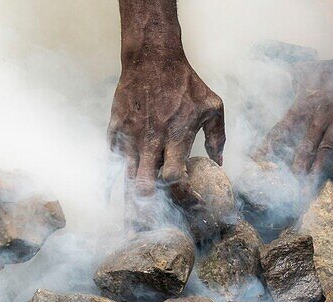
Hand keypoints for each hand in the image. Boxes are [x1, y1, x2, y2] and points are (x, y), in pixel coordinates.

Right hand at [108, 50, 224, 203]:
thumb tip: (220, 162)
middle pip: (145, 186)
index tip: (195, 203)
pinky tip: (122, 189)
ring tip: (142, 210)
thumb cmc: (186, 83)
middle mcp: (150, 141)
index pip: (176, 178)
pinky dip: (118, 176)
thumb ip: (218, 137)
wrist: (151, 58)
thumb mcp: (212, 106)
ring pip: (126, 178)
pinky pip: (113, 161)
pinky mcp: (115, 130)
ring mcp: (130, 136)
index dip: (185, 196)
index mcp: (175, 137)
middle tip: (164, 213)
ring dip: (134, 196)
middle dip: (153, 204)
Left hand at [258, 58, 332, 176]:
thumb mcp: (304, 71)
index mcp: (304, 104)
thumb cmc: (330, 70)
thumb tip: (269, 74)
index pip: (283, 127)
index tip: (258, 160)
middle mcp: (320, 113)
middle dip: (296, 163)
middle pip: (305, 142)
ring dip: (317, 165)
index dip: (271, 144)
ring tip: (309, 184)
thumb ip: (288, 79)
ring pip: (327, 145)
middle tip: (288, 185)